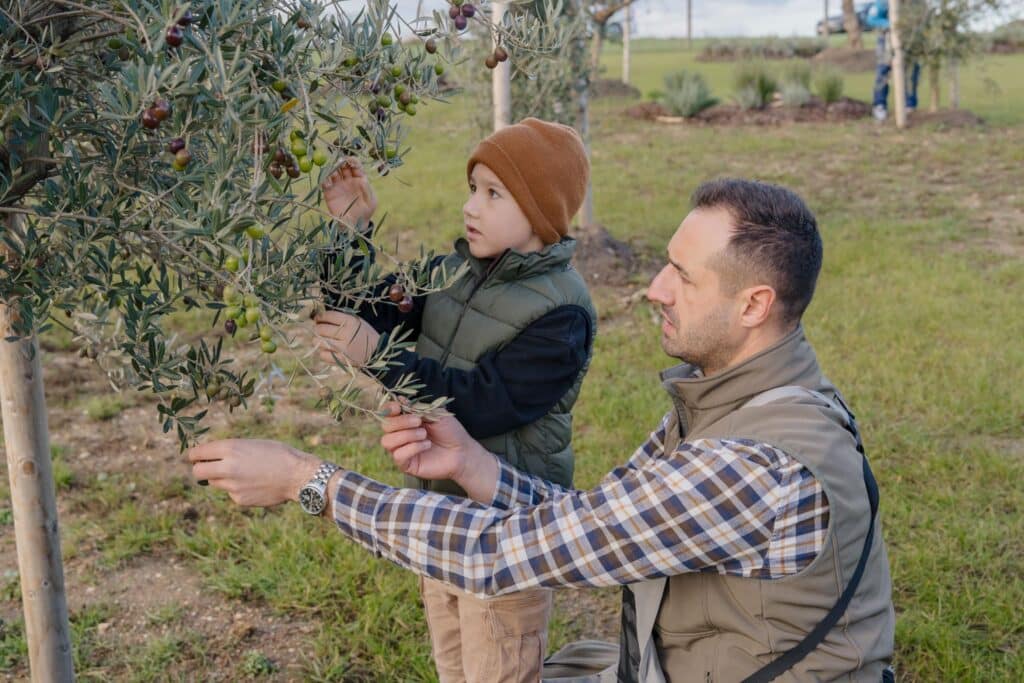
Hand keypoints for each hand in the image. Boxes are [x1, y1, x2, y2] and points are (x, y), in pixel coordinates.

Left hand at [187, 439, 320, 506]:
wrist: (297, 475)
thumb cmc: (279, 454)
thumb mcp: (253, 444)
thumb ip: (230, 450)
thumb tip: (211, 457)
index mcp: (230, 448)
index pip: (197, 453)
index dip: (195, 455)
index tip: (197, 457)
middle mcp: (227, 467)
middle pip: (197, 472)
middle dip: (199, 469)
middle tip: (207, 468)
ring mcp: (232, 485)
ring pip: (214, 483)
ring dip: (221, 478)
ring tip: (243, 474)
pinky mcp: (239, 499)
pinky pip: (230, 493)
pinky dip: (238, 489)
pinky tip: (255, 484)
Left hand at [314, 310, 379, 366]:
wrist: (378, 351)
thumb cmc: (365, 334)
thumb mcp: (357, 321)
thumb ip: (341, 319)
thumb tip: (320, 318)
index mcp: (351, 321)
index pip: (328, 316)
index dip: (320, 317)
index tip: (318, 319)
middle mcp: (346, 334)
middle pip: (321, 329)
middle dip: (318, 329)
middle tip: (320, 331)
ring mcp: (344, 348)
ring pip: (319, 342)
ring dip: (318, 341)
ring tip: (323, 341)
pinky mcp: (342, 360)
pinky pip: (323, 356)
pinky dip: (323, 353)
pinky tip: (328, 351)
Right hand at [322, 158, 376, 229]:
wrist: (355, 225)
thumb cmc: (366, 212)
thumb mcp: (371, 201)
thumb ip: (368, 190)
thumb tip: (363, 180)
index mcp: (359, 179)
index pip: (355, 166)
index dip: (352, 161)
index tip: (350, 160)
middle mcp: (348, 180)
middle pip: (342, 166)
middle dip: (340, 162)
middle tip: (338, 162)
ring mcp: (338, 186)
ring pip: (333, 173)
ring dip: (331, 169)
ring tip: (332, 172)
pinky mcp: (329, 193)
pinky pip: (325, 184)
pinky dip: (324, 180)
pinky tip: (327, 182)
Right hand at [378, 403, 498, 501]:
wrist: (462, 451)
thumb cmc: (450, 431)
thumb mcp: (435, 413)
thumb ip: (416, 407)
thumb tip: (398, 399)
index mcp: (406, 420)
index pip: (386, 414)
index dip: (388, 409)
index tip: (398, 407)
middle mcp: (401, 435)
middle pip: (385, 426)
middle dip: (401, 422)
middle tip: (419, 421)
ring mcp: (402, 450)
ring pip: (387, 441)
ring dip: (407, 435)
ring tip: (424, 435)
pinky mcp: (406, 464)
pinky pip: (398, 455)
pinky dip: (412, 448)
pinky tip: (426, 446)